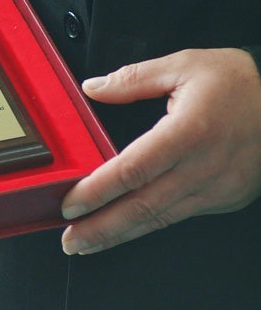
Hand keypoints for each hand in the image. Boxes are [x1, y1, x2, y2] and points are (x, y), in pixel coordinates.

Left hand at [61, 48, 260, 254]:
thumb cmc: (239, 83)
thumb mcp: (184, 65)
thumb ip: (133, 78)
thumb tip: (93, 87)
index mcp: (188, 132)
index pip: (133, 170)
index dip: (98, 190)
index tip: (71, 204)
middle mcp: (202, 167)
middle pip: (142, 206)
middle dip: (101, 228)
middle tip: (69, 241)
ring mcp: (216, 188)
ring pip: (159, 219)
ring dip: (119, 234)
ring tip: (86, 243)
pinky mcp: (223, 198)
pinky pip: (177, 216)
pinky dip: (147, 226)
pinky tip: (123, 229)